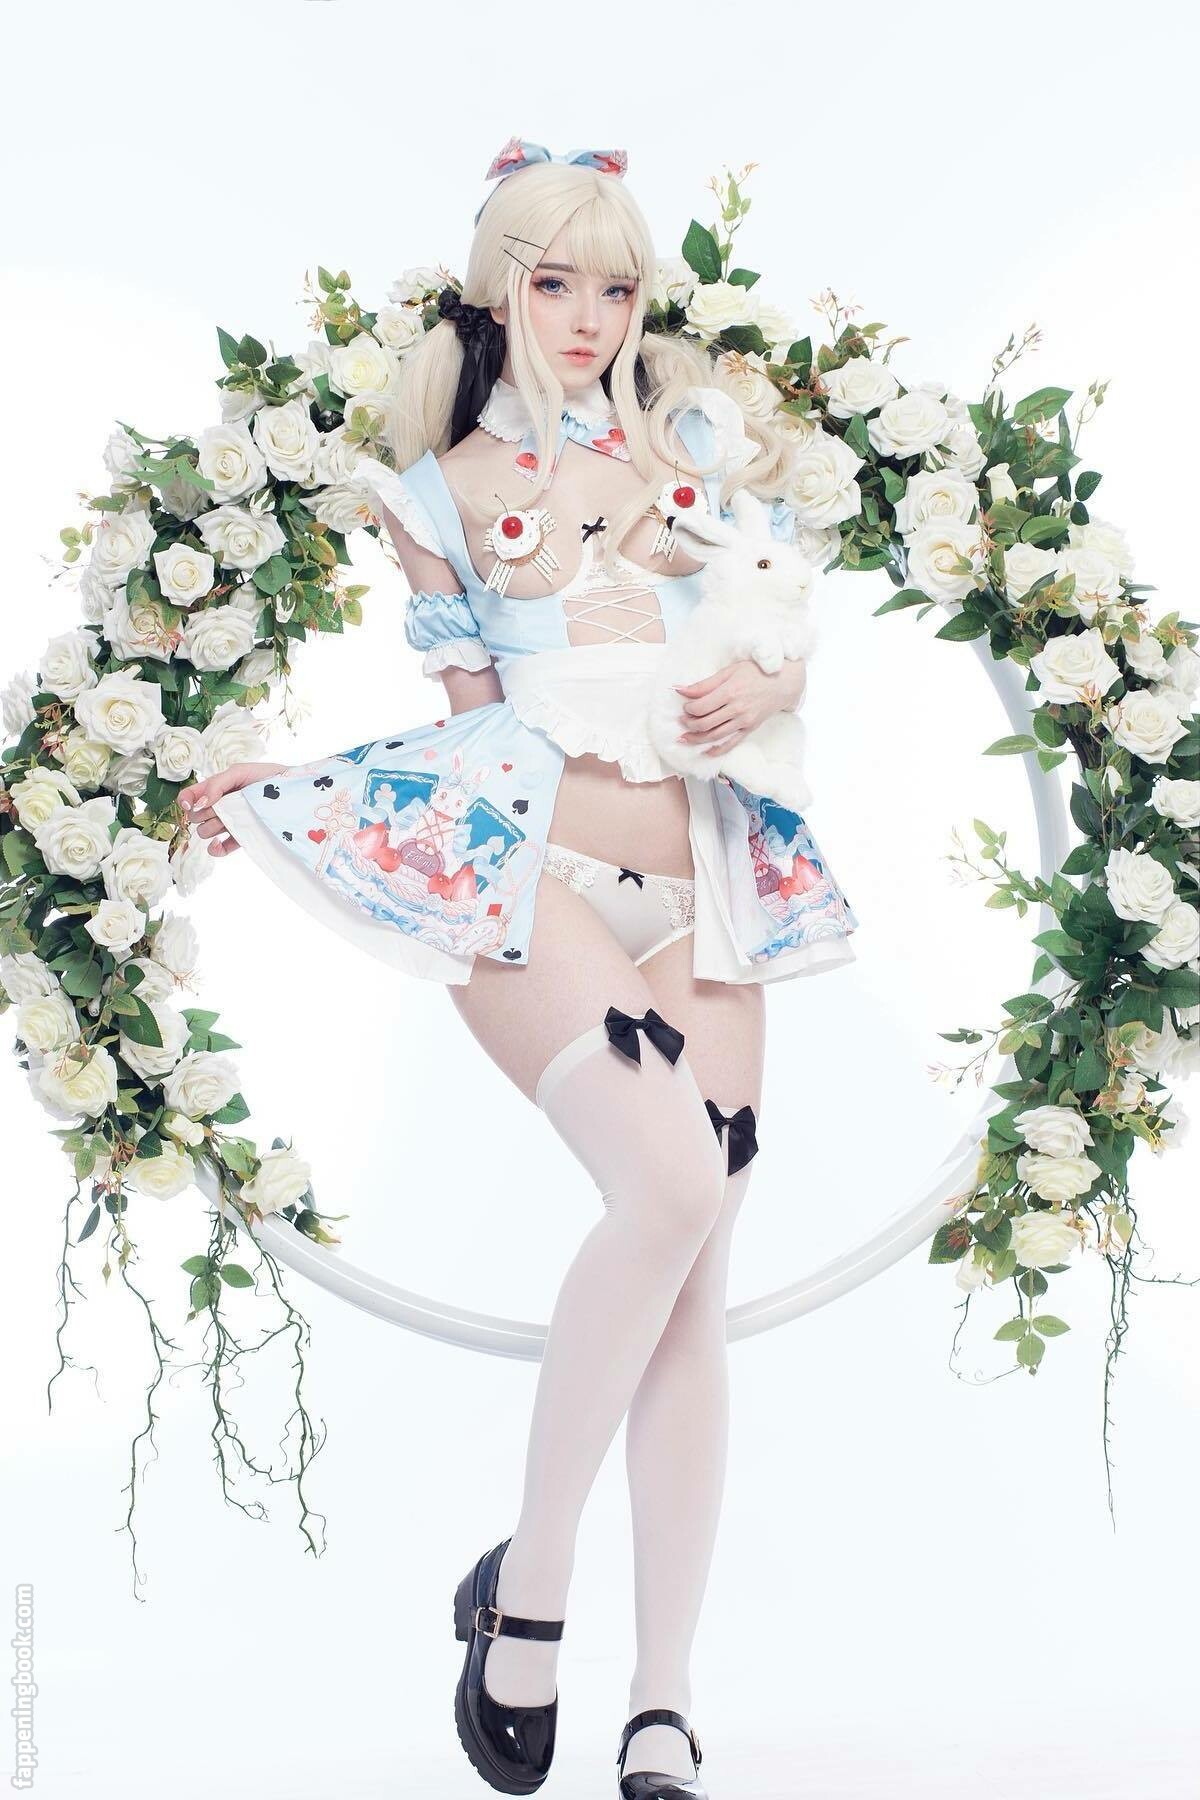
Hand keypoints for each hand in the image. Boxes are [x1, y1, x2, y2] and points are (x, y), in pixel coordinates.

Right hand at [177, 760, 290, 856]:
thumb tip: (201, 803)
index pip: (190, 796)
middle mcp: (220, 807)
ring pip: (204, 831)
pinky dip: (215, 849)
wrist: (293, 793)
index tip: (188, 805)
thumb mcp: (240, 772)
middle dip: (204, 813)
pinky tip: (219, 843)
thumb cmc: (267, 777)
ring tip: (231, 820)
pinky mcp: (240, 839)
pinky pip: (219, 850)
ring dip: (212, 827)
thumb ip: (217, 784)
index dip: (184, 800)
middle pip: (195, 816)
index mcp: (216, 789)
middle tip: (224, 806)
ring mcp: (229, 823)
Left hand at [675, 657, 806, 754]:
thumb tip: (681, 689)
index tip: (685, 706)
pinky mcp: (750, 728)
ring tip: (685, 738)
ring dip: (697, 739)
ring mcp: (744, 721)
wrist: (784, 682)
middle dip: (689, 724)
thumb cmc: (756, 672)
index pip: (701, 707)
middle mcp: (737, 709)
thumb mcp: (730, 671)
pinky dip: (717, 750)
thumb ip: (705, 683)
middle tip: (681, 722)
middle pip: (705, 723)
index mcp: (730, 691)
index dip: (689, 709)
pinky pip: (731, 743)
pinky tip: (706, 752)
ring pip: (715, 735)